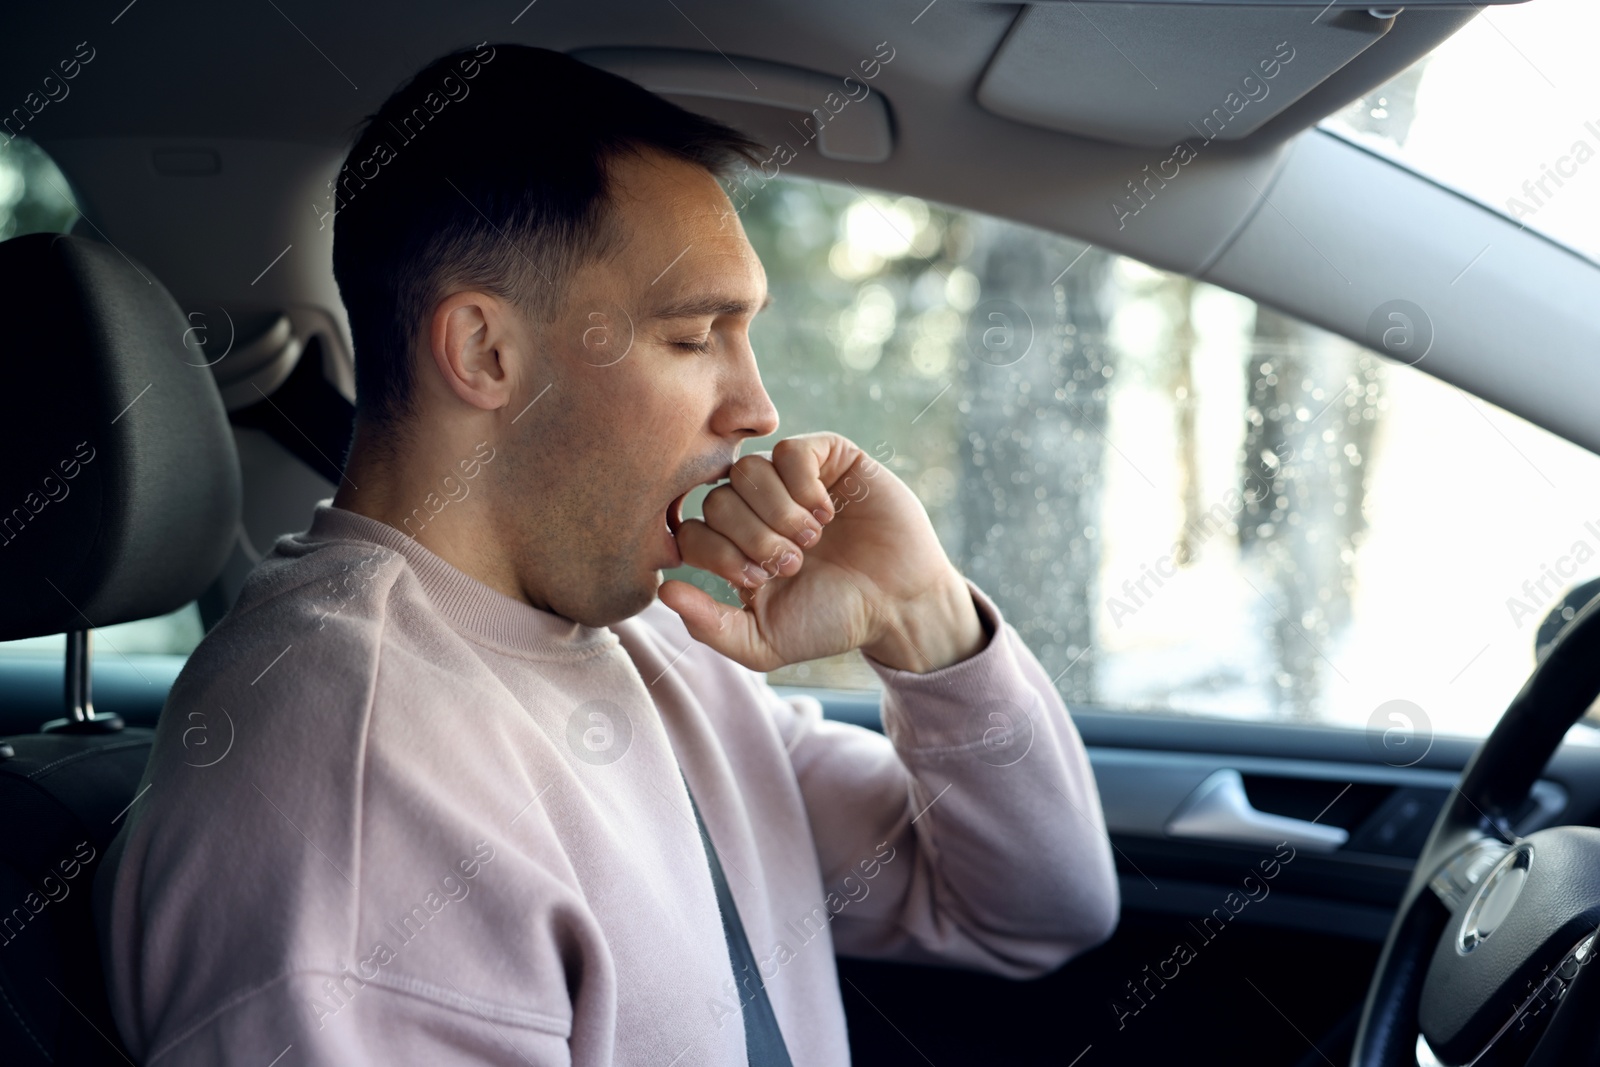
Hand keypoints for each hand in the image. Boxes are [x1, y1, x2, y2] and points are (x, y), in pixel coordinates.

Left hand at [657, 432, 986, 672]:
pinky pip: (789, 450)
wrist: (898, 604)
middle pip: (716, 499)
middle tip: (791, 563)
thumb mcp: (764, 641)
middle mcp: (756, 508)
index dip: (718, 554)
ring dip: (778, 512)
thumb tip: (663, 591)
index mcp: (734, 546)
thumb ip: (710, 626)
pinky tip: (826, 513)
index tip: (760, 581)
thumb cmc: (832, 621)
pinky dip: (802, 485)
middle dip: (753, 537)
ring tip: (811, 539)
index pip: (692, 530)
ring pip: (748, 470)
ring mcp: (790, 480)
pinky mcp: (827, 457)